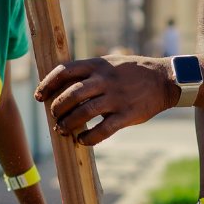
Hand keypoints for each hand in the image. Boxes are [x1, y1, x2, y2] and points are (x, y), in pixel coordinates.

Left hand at [35, 56, 177, 145]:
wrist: (164, 80)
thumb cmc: (132, 72)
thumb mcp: (109, 62)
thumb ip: (88, 71)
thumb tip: (61, 85)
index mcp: (98, 65)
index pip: (64, 71)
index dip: (47, 84)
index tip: (39, 96)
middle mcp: (105, 80)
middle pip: (71, 95)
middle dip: (57, 108)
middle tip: (54, 116)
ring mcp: (116, 98)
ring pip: (83, 113)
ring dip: (68, 124)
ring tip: (62, 130)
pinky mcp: (127, 115)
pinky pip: (103, 130)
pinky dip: (89, 138)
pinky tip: (82, 141)